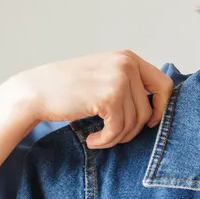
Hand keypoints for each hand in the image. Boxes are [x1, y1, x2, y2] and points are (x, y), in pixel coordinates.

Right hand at [4, 50, 173, 148]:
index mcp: (128, 57)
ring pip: (134, 122)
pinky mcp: (109, 97)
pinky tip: (92, 141)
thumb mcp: (104, 75)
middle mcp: (126, 64)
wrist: (34, 92)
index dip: (161, 107)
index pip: (165, 84)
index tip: (148, 121)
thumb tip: (159, 107)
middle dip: (135, 128)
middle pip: (149, 108)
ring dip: (117, 137)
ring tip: (100, 137)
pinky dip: (106, 141)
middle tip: (116, 135)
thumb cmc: (68, 89)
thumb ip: (129, 83)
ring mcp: (119, 79)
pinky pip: (119, 130)